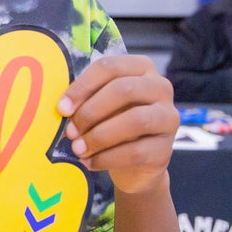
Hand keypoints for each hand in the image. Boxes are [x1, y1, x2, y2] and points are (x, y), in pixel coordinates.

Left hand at [57, 55, 177, 194]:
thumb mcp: (99, 104)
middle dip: (90, 112)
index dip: (82, 87)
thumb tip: (63, 108)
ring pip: (135, 121)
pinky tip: (90, 162)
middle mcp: (160, 87)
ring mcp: (168, 117)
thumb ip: (85, 99)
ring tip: (78, 148)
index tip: (62, 108)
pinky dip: (107, 158)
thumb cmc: (112, 122)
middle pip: (123, 90)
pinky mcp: (167, 148)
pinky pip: (136, 151)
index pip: (109, 67)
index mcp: (140, 67)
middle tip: (70, 131)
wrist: (134, 164)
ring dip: (99, 136)